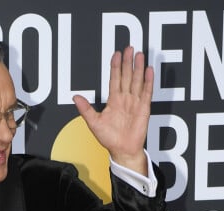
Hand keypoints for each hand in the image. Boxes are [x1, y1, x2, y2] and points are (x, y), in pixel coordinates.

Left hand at [72, 46, 152, 175]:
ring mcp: (135, 102)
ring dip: (138, 68)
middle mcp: (125, 99)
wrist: (122, 150)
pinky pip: (146, 92)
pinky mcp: (144, 108)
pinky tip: (148, 70)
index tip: (115, 54)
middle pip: (127, 76)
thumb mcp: (93, 123)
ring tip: (139, 54)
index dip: (115, 67)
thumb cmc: (109, 138)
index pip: (114, 79)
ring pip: (137, 81)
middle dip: (127, 62)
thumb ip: (85, 109)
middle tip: (129, 48)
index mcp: (113, 101)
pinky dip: (147, 81)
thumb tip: (75, 97)